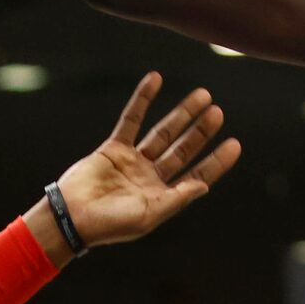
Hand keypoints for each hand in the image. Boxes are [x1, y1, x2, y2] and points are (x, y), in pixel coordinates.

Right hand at [45, 71, 242, 250]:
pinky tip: (156, 80)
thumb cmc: (109, 224)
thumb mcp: (148, 215)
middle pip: (183, 149)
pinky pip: (131, 119)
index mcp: (163, 196)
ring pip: (163, 132)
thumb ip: (176, 199)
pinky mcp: (113, 148)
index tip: (234, 144)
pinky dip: (143, 99)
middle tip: (217, 112)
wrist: (70, 216)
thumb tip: (203, 186)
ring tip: (202, 95)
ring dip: (182, 114)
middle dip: (200, 131)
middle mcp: (151, 177)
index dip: (216, 161)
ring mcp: (133, 161)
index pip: (197, 175)